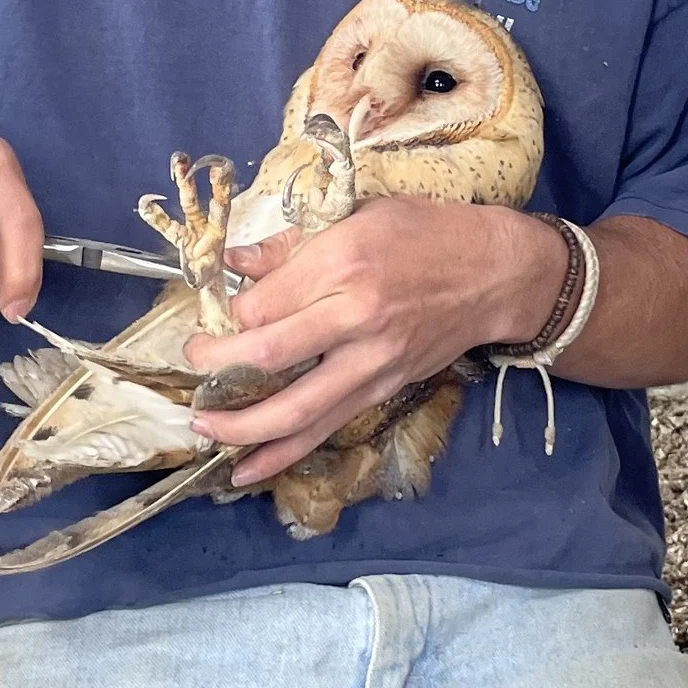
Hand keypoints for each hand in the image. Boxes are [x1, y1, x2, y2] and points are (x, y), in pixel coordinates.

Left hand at [185, 200, 565, 489]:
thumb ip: (290, 246)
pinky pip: (325, 428)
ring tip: (205, 432)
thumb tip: (233, 264)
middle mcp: (357, 318)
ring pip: (298, 409)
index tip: (212, 319)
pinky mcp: (383, 391)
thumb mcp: (357, 217)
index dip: (227, 318)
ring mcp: (372, 362)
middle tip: (193, 374)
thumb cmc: (424, 234)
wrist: (494, 275)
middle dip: (220, 371)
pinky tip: (247, 470)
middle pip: (271, 356)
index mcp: (345, 263)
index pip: (264, 303)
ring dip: (243, 427)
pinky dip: (283, 454)